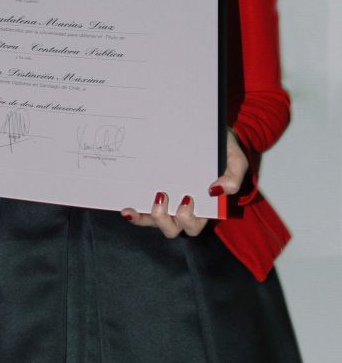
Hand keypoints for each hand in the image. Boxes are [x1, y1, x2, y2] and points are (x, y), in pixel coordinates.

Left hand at [119, 129, 248, 237]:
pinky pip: (142, 211)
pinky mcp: (152, 194)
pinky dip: (134, 214)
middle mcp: (183, 209)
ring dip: (145, 218)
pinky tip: (127, 208)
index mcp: (204, 207)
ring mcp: (167, 203)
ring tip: (138, 205)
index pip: (194, 224)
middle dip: (165, 219)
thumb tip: (216, 191)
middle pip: (173, 229)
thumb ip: (233, 177)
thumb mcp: (235, 160)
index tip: (185, 198)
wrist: (209, 133)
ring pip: (154, 222)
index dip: (188, 220)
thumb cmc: (222, 151)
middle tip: (162, 195)